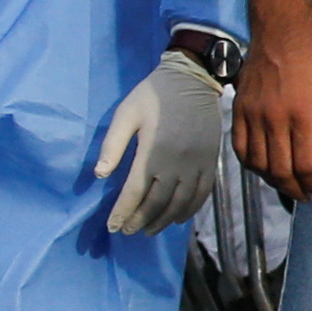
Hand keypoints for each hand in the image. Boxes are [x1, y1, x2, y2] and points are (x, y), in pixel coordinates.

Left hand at [96, 51, 228, 233]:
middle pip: (156, 202)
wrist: (193, 79)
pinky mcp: (211, 162)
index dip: (122, 212)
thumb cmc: (153, 95)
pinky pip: (201, 194)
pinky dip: (189, 211)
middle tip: (127, 231)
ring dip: (162, 221)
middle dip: (139, 220)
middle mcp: (177, 163)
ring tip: (148, 231)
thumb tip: (100, 176)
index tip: (112, 226)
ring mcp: (197, 164)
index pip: (135, 192)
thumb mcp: (126, 114)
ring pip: (180, 203)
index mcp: (153, 151)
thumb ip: (112, 145)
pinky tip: (176, 219)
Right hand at [232, 26, 311, 202]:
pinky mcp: (239, 111)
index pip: (305, 163)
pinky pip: (240, 147)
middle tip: (304, 195)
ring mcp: (253, 116)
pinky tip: (262, 168)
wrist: (281, 35)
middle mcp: (275, 119)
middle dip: (294, 188)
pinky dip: (251, 164)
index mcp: (303, 115)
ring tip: (286, 184)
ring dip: (273, 180)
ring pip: (258, 163)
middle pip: (280, 169)